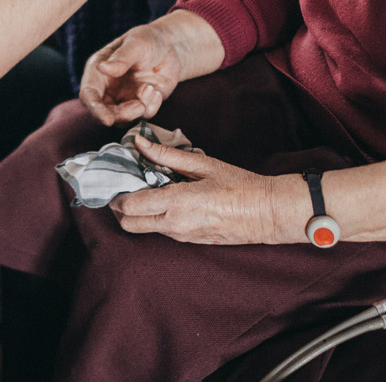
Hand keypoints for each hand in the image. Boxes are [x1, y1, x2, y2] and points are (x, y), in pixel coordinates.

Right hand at [79, 24, 185, 126]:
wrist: (170, 47)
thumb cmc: (148, 40)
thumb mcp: (136, 44)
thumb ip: (121, 58)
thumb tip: (103, 68)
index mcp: (98, 71)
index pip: (89, 95)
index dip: (95, 109)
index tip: (107, 120)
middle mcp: (107, 88)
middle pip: (104, 112)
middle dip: (121, 114)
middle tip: (140, 106)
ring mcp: (123, 98)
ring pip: (123, 119)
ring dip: (138, 111)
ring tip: (151, 89)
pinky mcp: (140, 104)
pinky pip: (143, 116)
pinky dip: (151, 107)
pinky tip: (157, 91)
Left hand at [109, 136, 286, 243]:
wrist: (268, 214)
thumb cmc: (238, 185)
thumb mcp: (202, 164)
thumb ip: (167, 155)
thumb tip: (139, 142)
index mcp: (176, 204)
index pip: (130, 206)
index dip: (117, 192)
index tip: (117, 176)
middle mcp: (175, 225)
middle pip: (129, 224)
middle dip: (120, 207)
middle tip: (125, 185)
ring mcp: (183, 237)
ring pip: (145, 228)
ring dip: (138, 212)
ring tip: (146, 187)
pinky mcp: (191, 242)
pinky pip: (163, 231)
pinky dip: (155, 217)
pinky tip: (164, 198)